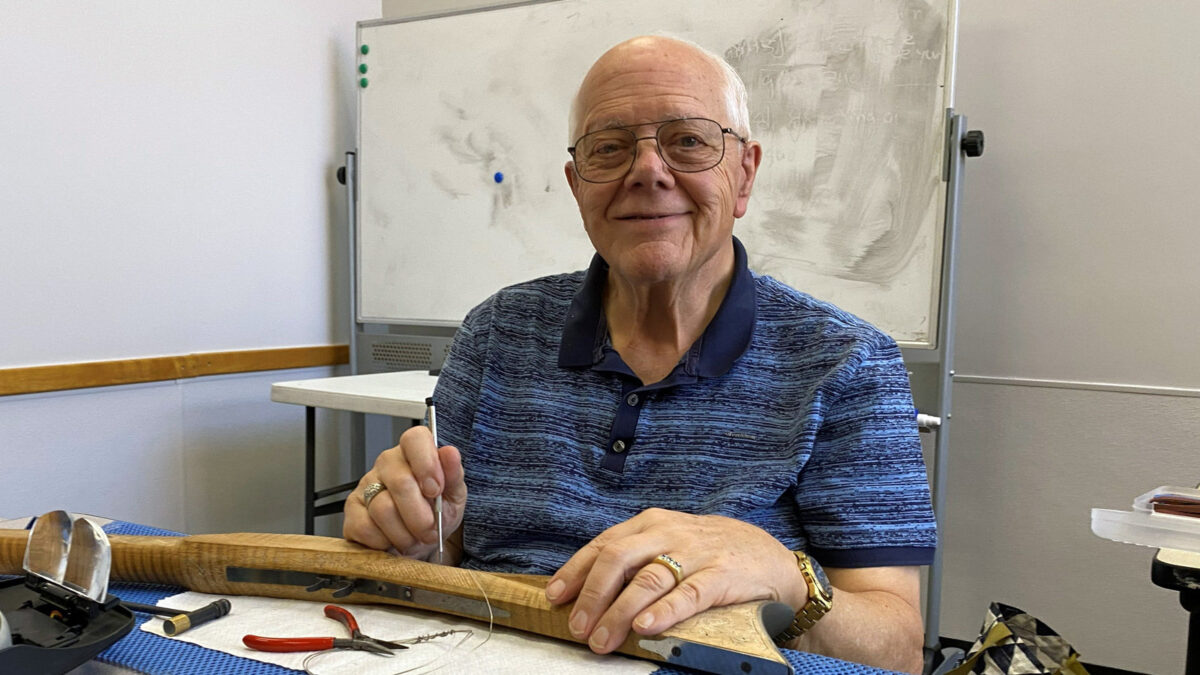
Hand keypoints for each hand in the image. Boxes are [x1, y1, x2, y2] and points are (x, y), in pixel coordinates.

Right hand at [342, 425, 466, 561]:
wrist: (420, 542)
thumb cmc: (436, 514)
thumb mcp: (453, 496)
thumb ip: (454, 475)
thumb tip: (450, 453)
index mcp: (414, 453)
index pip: (415, 439)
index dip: (426, 464)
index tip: (435, 490)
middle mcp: (387, 464)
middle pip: (401, 483)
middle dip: (420, 516)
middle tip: (430, 531)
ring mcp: (366, 484)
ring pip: (383, 509)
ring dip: (404, 534)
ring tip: (412, 538)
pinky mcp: (352, 509)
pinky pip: (365, 527)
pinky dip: (383, 541)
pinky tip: (392, 539)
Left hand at [543, 508, 806, 653]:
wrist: (772, 560)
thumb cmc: (711, 553)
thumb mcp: (669, 543)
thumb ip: (634, 557)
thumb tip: (586, 589)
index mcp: (650, 523)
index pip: (603, 544)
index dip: (575, 571)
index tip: (554, 597)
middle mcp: (668, 533)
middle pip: (618, 558)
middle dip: (592, 594)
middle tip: (577, 627)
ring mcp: (695, 554)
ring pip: (647, 579)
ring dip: (619, 611)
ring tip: (602, 639)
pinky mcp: (720, 577)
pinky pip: (687, 595)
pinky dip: (663, 612)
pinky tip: (644, 627)